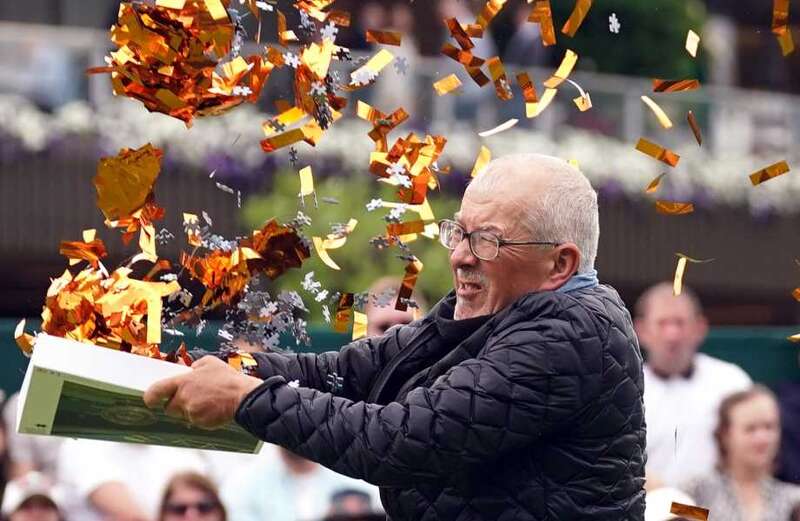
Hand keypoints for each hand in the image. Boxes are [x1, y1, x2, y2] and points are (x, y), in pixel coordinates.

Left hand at [143, 356, 263, 428]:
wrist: (243, 397)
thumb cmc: (228, 379)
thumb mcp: (210, 363)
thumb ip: (195, 366)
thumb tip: (190, 369)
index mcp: (183, 382)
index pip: (156, 391)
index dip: (150, 397)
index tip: (150, 399)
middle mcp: (184, 399)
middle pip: (169, 408)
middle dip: (177, 404)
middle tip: (191, 398)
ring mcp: (191, 412)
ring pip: (183, 415)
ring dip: (190, 410)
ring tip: (206, 402)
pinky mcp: (200, 422)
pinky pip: (195, 421)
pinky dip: (201, 417)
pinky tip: (212, 409)